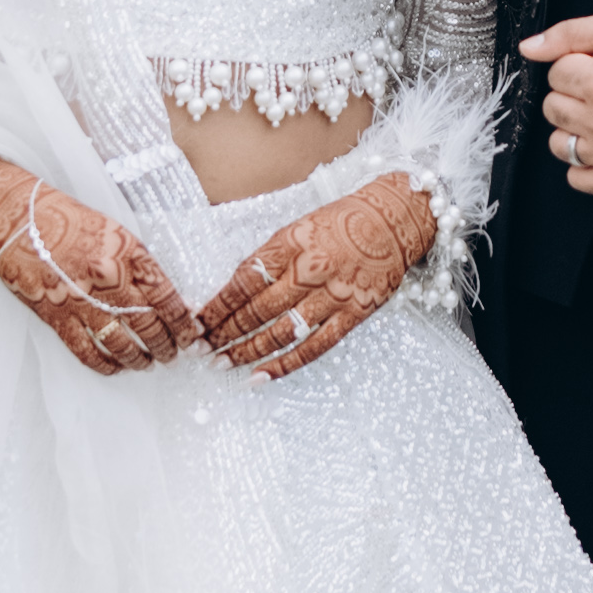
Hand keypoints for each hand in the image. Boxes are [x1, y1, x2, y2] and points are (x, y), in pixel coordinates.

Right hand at [0, 150, 197, 376]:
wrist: (17, 219)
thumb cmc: (65, 218)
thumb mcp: (113, 230)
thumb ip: (137, 260)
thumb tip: (161, 292)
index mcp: (128, 253)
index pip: (167, 297)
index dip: (183, 322)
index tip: (192, 334)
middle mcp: (109, 280)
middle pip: (149, 325)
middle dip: (166, 345)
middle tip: (174, 354)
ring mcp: (82, 301)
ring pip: (121, 343)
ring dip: (139, 358)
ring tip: (149, 363)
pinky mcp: (57, 316)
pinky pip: (86, 350)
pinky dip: (104, 364)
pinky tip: (115, 368)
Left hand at [198, 174, 435, 380]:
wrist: (396, 218)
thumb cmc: (345, 220)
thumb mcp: (299, 226)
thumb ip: (270, 256)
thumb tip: (236, 289)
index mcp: (292, 243)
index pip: (244, 280)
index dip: (217, 305)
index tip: (196, 322)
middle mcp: (310, 269)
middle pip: (257, 310)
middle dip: (223, 332)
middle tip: (200, 349)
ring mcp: (333, 295)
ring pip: (281, 332)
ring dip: (247, 351)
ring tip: (223, 363)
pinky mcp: (354, 314)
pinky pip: (315, 346)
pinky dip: (286, 364)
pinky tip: (262, 374)